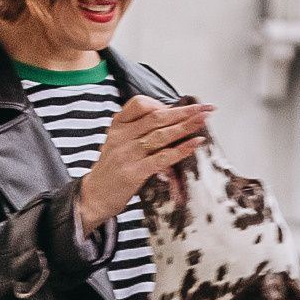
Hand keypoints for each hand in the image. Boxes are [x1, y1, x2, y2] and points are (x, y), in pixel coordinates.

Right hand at [76, 95, 213, 228]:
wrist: (94, 195)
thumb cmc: (112, 168)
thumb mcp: (119, 142)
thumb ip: (139, 129)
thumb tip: (171, 119)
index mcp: (117, 125)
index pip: (140, 104)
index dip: (163, 104)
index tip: (182, 107)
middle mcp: (121, 136)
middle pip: (157, 117)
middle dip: (184, 111)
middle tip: (205, 108)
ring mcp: (127, 154)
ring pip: (161, 135)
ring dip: (186, 126)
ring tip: (204, 121)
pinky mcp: (134, 172)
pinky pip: (162, 157)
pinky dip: (182, 149)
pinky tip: (195, 143)